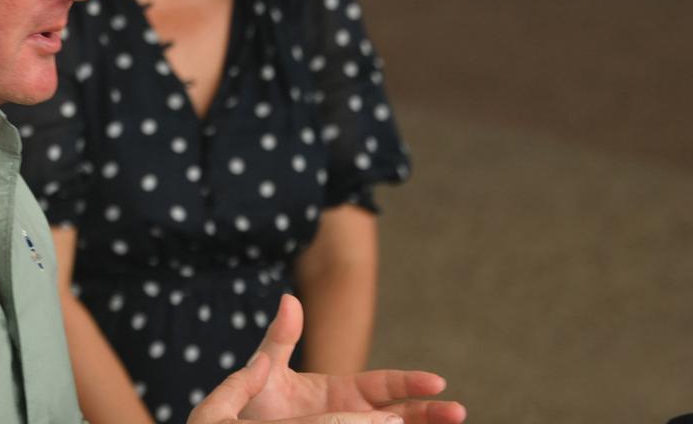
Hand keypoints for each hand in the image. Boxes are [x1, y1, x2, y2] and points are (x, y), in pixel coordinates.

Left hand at [188, 295, 465, 423]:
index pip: (383, 386)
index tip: (436, 382)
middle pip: (400, 413)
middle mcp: (351, 414)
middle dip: (429, 412)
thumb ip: (279, 339)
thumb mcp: (264, 370)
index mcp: (340, 391)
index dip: (409, 383)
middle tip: (459, 411)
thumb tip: (288, 299)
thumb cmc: (251, 402)